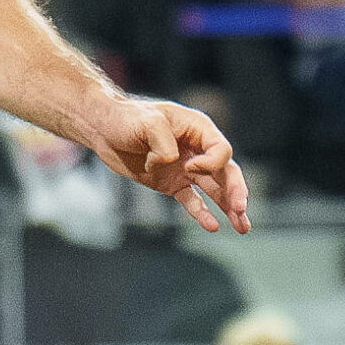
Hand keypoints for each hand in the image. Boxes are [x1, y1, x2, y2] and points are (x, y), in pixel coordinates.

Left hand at [77, 96, 250, 232]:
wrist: (102, 129)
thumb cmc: (125, 117)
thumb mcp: (146, 122)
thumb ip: (164, 143)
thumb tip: (171, 162)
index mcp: (197, 128)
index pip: (221, 150)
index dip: (211, 163)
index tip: (188, 166)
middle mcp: (196, 149)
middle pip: (226, 172)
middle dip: (236, 192)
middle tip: (241, 210)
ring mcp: (185, 168)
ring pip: (214, 190)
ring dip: (229, 207)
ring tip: (242, 227)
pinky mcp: (171, 183)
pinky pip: (192, 200)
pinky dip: (202, 213)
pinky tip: (211, 226)